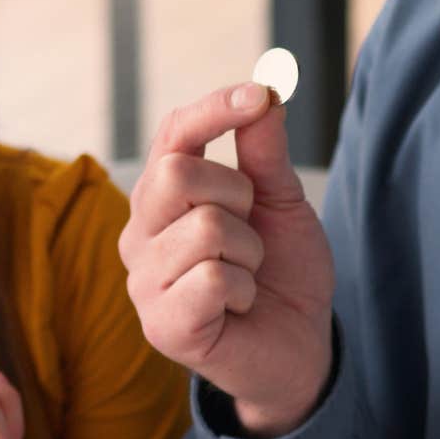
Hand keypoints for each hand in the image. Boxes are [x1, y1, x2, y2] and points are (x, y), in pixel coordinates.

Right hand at [120, 82, 335, 436]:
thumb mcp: (281, 202)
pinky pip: (211, 280)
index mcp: (163, 194)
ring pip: (206, 229)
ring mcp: (143, 280)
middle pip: (177, 172)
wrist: (299, 346)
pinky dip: (245, 290)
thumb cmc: (281, 271)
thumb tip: (263, 92)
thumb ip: (265, 151)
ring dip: (250, 253)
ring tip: (246, 276)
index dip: (215, 108)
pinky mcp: (160, 325)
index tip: (259, 95)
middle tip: (251, 231)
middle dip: (237, 195)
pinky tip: (239, 308)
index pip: (174, 132)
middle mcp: (140, 232)